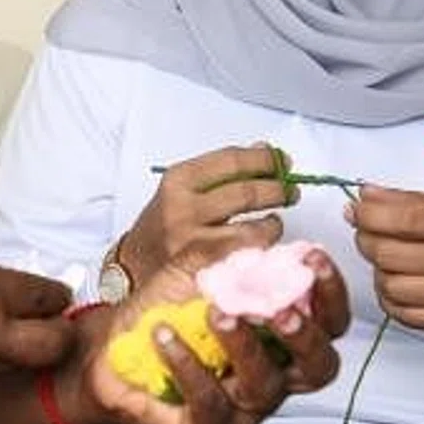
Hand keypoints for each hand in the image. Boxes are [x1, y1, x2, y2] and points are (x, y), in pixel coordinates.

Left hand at [60, 245, 349, 423]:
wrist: (107, 351)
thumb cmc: (161, 313)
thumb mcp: (195, 271)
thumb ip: (231, 256)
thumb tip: (267, 239)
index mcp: (281, 338)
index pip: (329, 322)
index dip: (330, 294)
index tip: (313, 260)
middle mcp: (273, 376)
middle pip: (318, 367)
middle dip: (305, 336)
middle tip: (280, 310)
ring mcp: (243, 408)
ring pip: (264, 386)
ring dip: (243, 345)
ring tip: (216, 313)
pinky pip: (209, 404)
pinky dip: (188, 366)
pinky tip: (165, 337)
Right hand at [123, 145, 290, 282]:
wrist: (134, 269)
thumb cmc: (162, 227)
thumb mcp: (183, 190)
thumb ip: (221, 172)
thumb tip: (265, 151)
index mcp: (178, 181)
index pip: (231, 161)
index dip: (264, 160)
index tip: (281, 161)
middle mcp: (183, 209)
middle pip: (246, 192)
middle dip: (278, 190)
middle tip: (289, 191)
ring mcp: (194, 243)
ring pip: (253, 230)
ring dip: (273, 225)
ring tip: (274, 222)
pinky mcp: (205, 272)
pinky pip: (247, 259)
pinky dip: (262, 251)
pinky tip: (263, 247)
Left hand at [347, 186, 423, 332]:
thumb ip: (411, 201)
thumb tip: (366, 196)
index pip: (404, 218)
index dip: (369, 214)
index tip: (357, 209)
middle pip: (388, 254)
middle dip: (366, 239)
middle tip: (368, 232)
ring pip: (389, 285)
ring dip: (377, 269)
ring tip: (388, 257)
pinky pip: (401, 312)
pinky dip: (390, 296)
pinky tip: (398, 281)